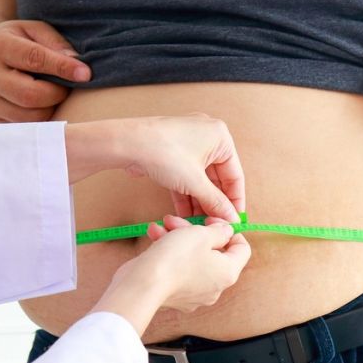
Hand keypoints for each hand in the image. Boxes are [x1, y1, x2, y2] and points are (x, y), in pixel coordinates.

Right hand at [0, 19, 90, 122]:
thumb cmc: (19, 42)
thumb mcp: (35, 30)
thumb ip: (56, 43)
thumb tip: (78, 67)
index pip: (34, 59)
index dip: (62, 67)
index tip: (86, 74)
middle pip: (30, 96)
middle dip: (57, 93)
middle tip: (65, 86)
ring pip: (30, 117)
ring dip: (51, 109)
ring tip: (52, 95)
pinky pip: (26, 129)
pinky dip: (42, 121)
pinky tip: (41, 106)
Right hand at [92, 218, 250, 331]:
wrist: (142, 284)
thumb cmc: (175, 258)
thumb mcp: (201, 234)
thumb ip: (218, 231)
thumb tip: (226, 232)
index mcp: (228, 273)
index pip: (242, 249)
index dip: (230, 231)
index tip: (212, 221)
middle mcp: (215, 287)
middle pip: (214, 252)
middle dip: (196, 231)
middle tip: (179, 221)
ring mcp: (195, 294)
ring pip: (193, 259)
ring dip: (179, 238)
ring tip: (163, 225)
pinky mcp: (176, 296)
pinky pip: (179, 270)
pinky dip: (169, 253)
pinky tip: (155, 237)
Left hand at [122, 115, 245, 222]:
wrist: (127, 143)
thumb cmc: (164, 153)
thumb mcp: (195, 182)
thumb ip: (216, 202)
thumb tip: (231, 218)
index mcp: (221, 138)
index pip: (235, 175)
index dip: (235, 201)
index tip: (233, 220)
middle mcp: (208, 137)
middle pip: (217, 178)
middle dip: (213, 203)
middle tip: (213, 225)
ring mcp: (189, 144)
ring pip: (200, 179)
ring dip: (199, 202)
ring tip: (197, 224)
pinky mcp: (173, 153)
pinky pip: (186, 176)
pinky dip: (186, 194)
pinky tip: (184, 214)